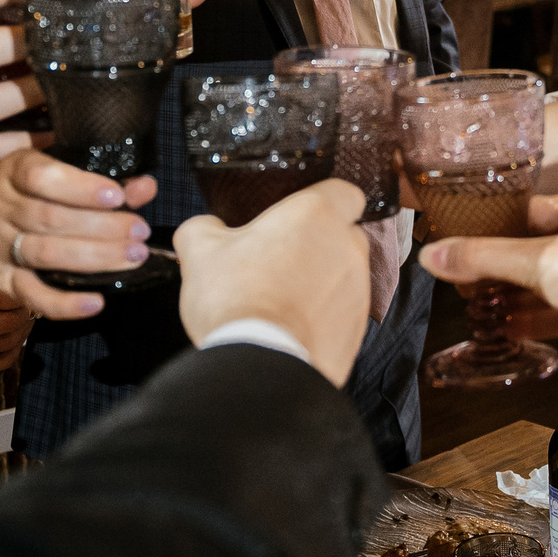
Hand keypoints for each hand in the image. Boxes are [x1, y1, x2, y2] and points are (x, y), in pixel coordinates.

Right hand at [0, 147, 160, 319]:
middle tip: (140, 233)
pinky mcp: (1, 280)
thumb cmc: (35, 192)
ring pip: (45, 254)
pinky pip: (32, 295)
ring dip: (95, 258)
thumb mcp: (60, 173)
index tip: (117, 196)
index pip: (41, 177)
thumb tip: (145, 188)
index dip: (81, 188)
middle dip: (102, 227)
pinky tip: (96, 302)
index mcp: (14, 171)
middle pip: (50, 218)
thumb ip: (103, 181)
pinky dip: (64, 303)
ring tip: (132, 256)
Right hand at [173, 179, 368, 385]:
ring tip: (281, 299)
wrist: (259, 364)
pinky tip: (292, 326)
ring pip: (344, 275)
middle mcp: (347, 247)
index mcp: (316, 215)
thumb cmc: (235, 300)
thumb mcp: (200, 251)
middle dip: (319, 244)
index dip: (325, 201)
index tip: (301, 215)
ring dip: (321, 281)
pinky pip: (343, 312)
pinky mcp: (357, 327)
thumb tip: (206, 228)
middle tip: (281, 259)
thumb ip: (204, 228)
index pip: (345, 192)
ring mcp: (357, 289)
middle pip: (344, 235)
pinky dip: (324, 316)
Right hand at [421, 196, 557, 348]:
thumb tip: (435, 255)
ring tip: (477, 302)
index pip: (533, 211)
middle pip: (537, 251)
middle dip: (501, 268)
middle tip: (466, 275)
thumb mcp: (535, 259)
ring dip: (512, 296)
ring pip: (546, 285)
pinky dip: (529, 319)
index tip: (466, 235)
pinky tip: (504, 326)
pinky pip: (556, 313)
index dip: (497, 224)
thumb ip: (482, 258)